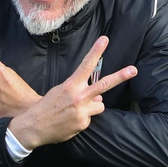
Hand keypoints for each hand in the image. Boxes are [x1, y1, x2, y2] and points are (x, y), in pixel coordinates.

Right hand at [9, 37, 137, 149]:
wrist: (34, 127)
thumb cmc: (47, 106)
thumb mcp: (60, 91)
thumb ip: (80, 90)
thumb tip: (99, 94)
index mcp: (71, 85)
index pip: (86, 65)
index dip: (96, 51)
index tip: (105, 39)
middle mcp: (79, 97)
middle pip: (104, 84)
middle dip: (120, 76)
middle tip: (134, 70)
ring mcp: (82, 111)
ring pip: (100, 104)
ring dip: (92, 106)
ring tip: (76, 110)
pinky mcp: (83, 124)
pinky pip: (90, 118)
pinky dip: (83, 119)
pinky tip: (70, 121)